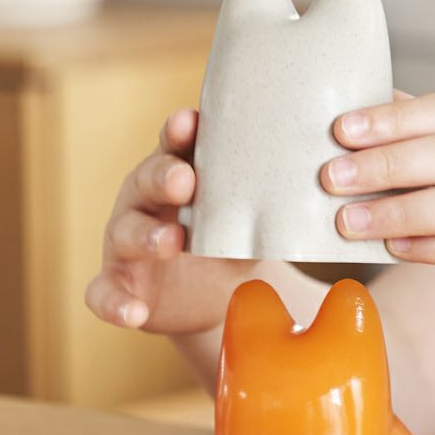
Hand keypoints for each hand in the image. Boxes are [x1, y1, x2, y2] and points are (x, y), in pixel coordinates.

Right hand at [85, 109, 255, 335]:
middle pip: (146, 181)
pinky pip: (106, 294)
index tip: (188, 122)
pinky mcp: (120, 284)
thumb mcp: (250, 219)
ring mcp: (126, 243)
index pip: (174, 145)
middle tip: (185, 181)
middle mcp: (145, 202)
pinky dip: (116, 303)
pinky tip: (135, 312)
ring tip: (170, 242)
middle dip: (163, 178)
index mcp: (177, 174)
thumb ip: (271, 201)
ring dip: (146, 236)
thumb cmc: (231, 240)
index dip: (178, 133)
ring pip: (125, 233)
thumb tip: (329, 182)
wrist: (214, 296)